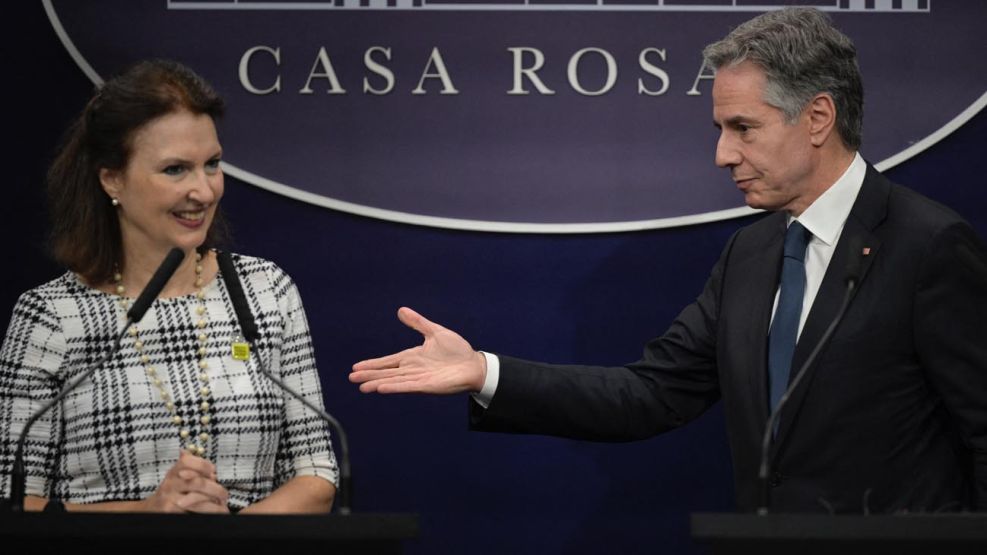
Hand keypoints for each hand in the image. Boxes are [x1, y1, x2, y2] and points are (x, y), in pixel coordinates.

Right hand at [142, 450, 229, 513]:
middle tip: (224, 495)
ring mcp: (169, 497)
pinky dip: (204, 513)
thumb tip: (212, 468)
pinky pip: (191, 512)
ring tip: (222, 507)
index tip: (214, 472)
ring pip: (196, 499)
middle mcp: (170, 483)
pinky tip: (212, 513)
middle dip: (215, 489)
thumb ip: (193, 468)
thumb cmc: (170, 492)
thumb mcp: (177, 476)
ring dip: (212, 504)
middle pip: (197, 482)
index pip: (188, 461)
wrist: (150, 510)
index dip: (204, 465)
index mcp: (174, 471)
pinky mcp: (169, 511)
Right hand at [350, 307, 486, 394]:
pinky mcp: (427, 386)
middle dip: (369, 375)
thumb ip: (418, 323)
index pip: (389, 361)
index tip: (356, 367)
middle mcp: (413, 369)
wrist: (474, 364)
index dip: (373, 364)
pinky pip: (407, 386)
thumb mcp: (435, 332)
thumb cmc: (457, 350)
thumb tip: (401, 310)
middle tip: (351, 378)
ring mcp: (419, 378)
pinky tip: (381, 388)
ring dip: (378, 383)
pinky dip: (394, 387)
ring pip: (393, 381)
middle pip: (387, 373)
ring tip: (362, 387)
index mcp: (413, 357)